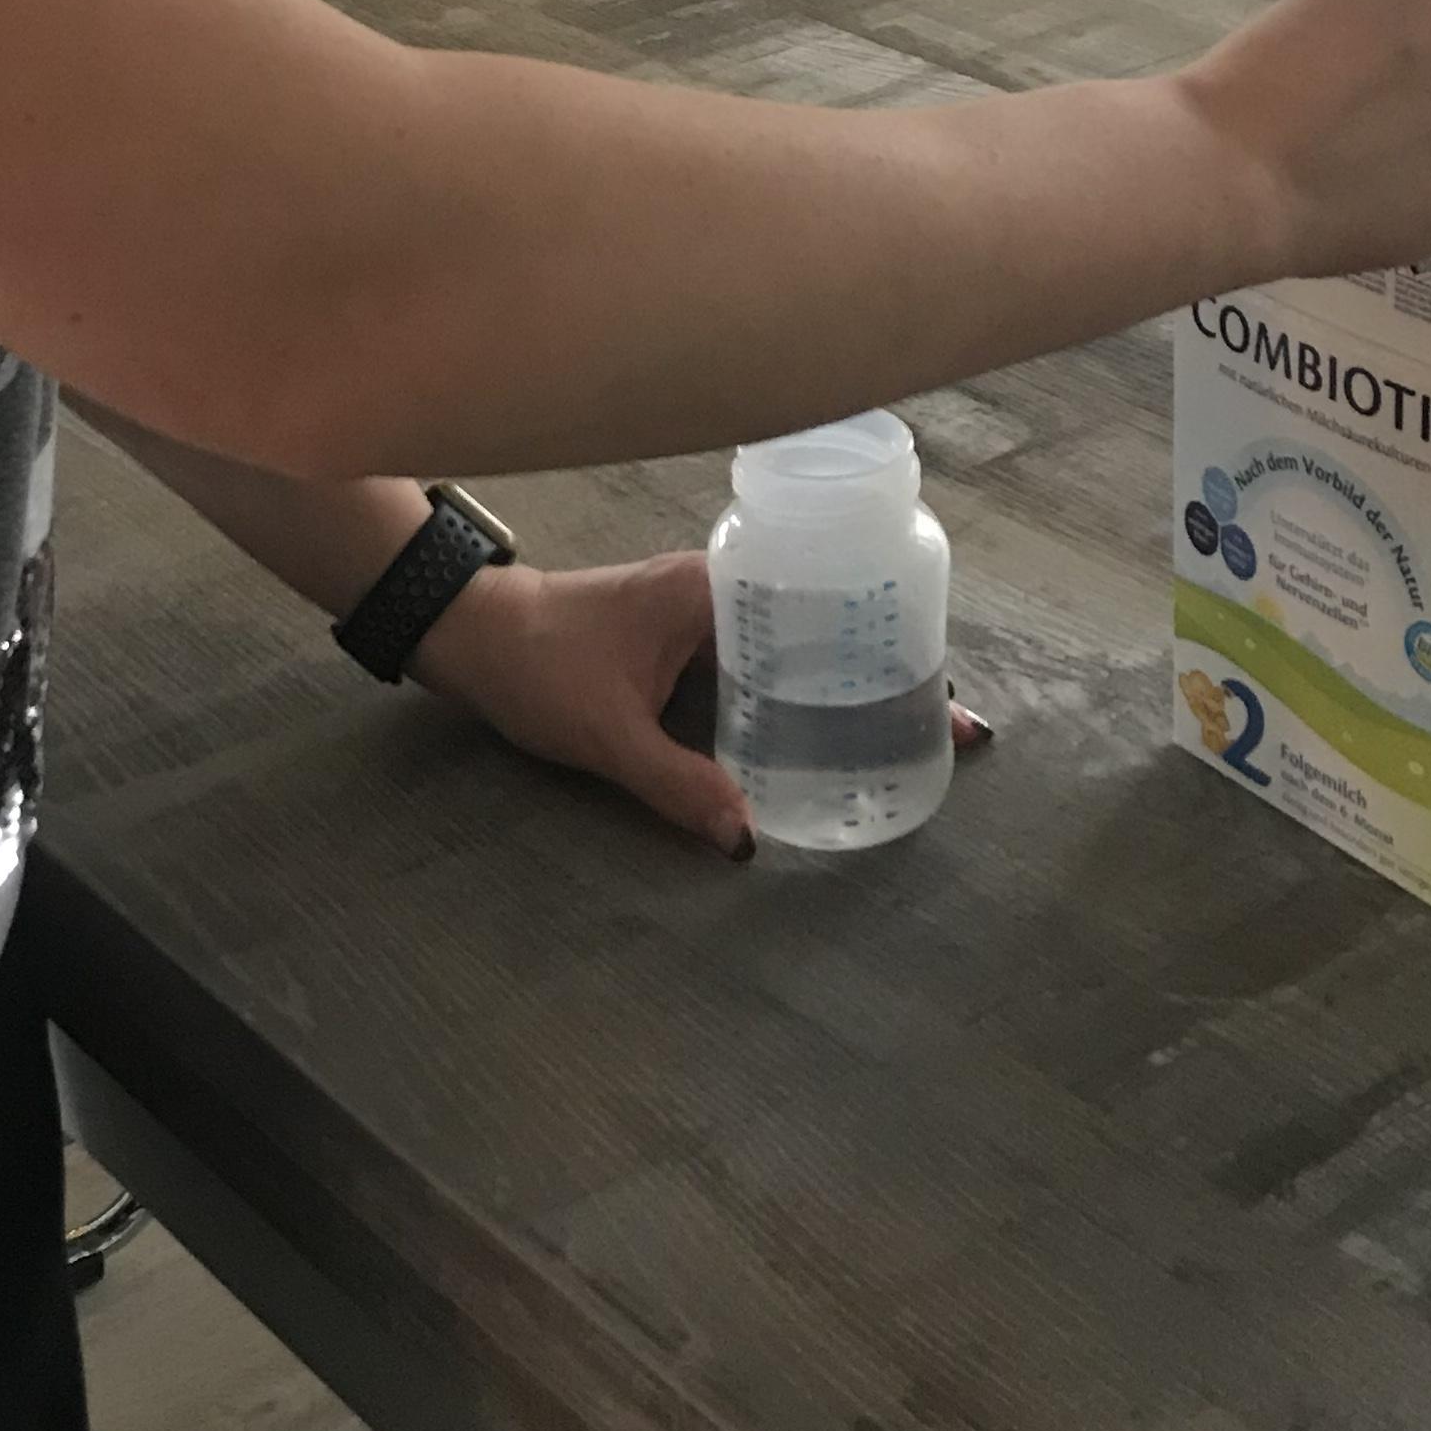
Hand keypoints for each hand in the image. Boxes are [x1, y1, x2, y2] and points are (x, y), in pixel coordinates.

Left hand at [412, 552, 989, 859]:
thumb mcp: (606, 734)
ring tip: (915, 732)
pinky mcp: (693, 637)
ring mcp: (711, 612)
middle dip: (894, 671)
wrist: (472, 634)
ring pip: (802, 643)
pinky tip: (830, 734)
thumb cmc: (536, 665)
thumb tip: (748, 840)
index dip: (895, 651)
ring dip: (853, 680)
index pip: (830, 606)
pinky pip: (769, 660)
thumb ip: (676, 786)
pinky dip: (806, 689)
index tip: (951, 695)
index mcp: (717, 590)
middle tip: (958, 727)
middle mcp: (725, 589)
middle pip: (831, 624)